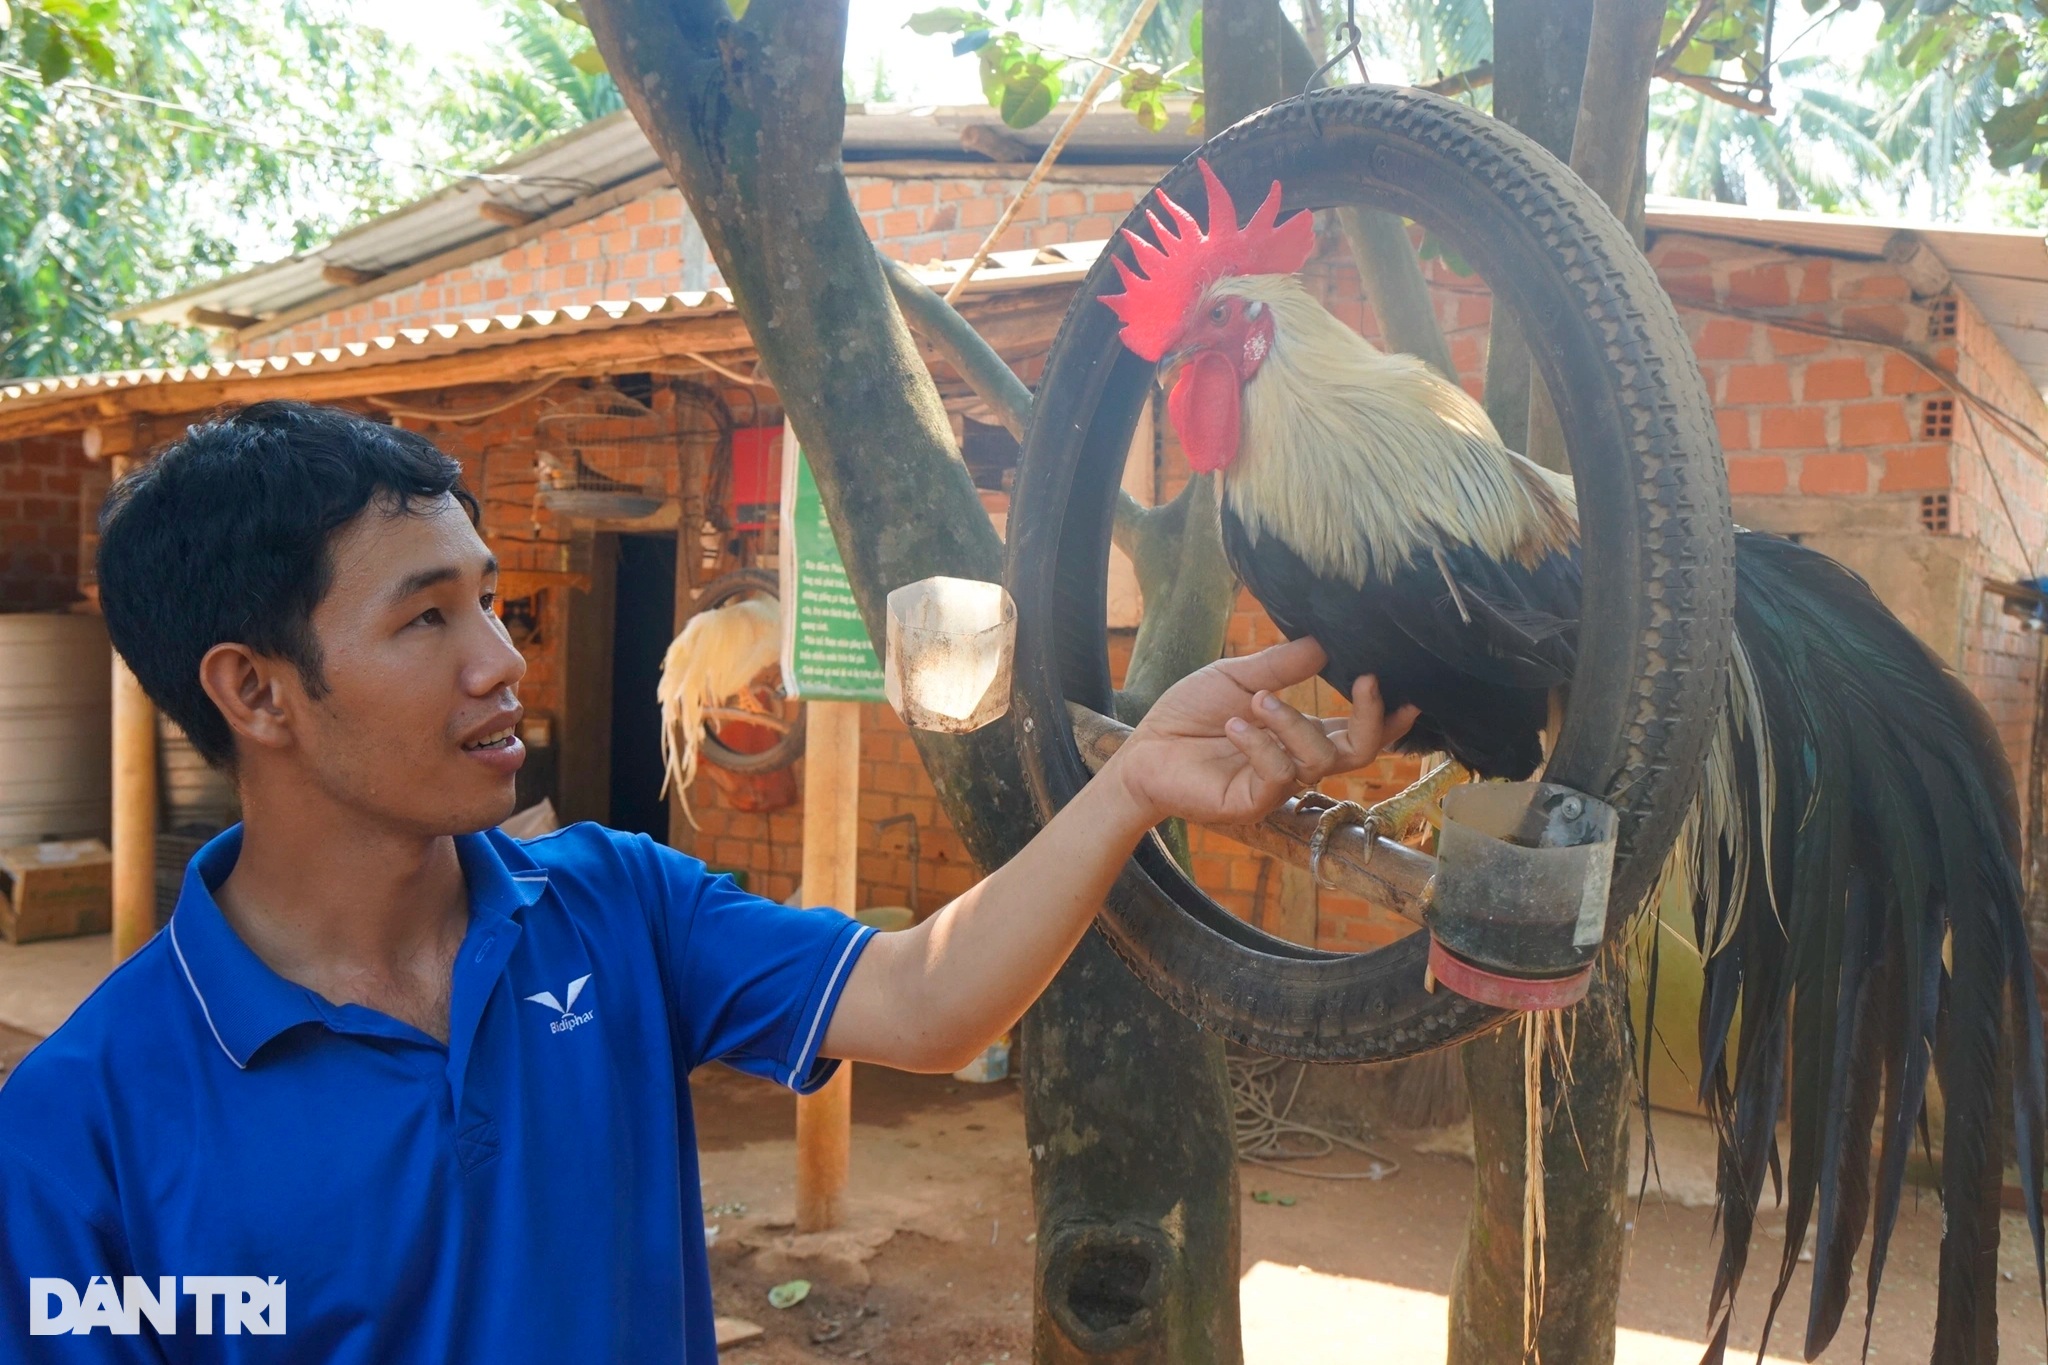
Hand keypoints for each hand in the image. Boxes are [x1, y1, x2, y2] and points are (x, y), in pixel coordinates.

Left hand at [1106, 637, 1418, 828]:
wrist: (1143, 750)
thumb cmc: (1189, 714)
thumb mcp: (1239, 677)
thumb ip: (1282, 663)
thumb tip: (1327, 639)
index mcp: (1300, 732)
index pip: (1356, 731)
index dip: (1386, 720)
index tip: (1409, 697)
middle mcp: (1297, 761)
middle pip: (1358, 752)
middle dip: (1370, 720)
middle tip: (1366, 681)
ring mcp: (1278, 786)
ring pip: (1319, 761)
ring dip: (1295, 722)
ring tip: (1258, 700)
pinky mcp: (1253, 803)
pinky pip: (1278, 776)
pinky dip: (1262, 745)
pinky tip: (1235, 726)